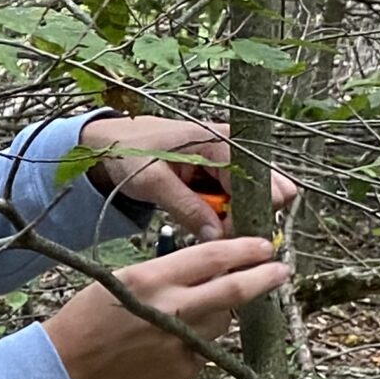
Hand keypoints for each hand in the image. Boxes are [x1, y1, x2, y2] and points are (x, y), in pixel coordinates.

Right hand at [41, 237, 289, 378]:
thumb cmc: (90, 315)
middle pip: (234, 292)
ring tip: (188, 313)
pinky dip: (196, 341)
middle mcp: (170, 310)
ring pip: (221, 322)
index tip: (264, 246)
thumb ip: (169, 274)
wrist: (68, 365)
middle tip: (281, 270)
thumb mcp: (124, 280)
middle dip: (263, 278)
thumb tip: (216, 267)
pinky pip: (204, 349)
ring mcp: (179, 343)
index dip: (244, 249)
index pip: (212, 257)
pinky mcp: (183, 370)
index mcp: (151, 279)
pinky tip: (167, 342)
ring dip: (218, 312)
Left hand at [79, 115, 299, 240]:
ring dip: (233, 217)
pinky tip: (202, 218)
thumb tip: (217, 236)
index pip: (266, 184)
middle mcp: (235, 149)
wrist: (109, 143)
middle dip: (246, 215)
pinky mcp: (220, 175)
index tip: (226, 231)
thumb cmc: (127, 151)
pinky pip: (234, 201)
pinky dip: (222, 213)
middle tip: (216, 229)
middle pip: (270, 192)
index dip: (250, 212)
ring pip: (252, 200)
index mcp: (224, 142)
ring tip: (205, 224)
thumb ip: (186, 207)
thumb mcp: (152, 180)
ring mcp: (229, 162)